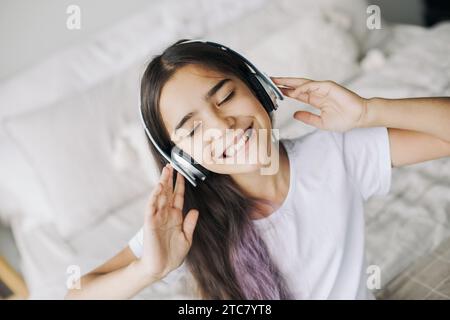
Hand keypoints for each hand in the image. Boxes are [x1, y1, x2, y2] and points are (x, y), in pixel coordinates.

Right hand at [137, 164, 198, 280]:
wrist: (161, 268)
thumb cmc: (172, 255)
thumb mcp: (186, 238)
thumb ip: (190, 224)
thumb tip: (195, 210)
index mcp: (175, 217)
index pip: (177, 197)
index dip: (180, 185)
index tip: (182, 174)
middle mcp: (166, 215)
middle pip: (167, 193)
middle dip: (169, 179)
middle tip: (171, 165)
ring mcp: (157, 217)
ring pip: (159, 196)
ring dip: (162, 183)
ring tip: (166, 171)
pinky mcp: (150, 223)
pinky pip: (152, 207)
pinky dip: (155, 196)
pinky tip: (159, 187)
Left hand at [272, 77, 367, 131]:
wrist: (359, 118)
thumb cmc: (344, 120)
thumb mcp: (320, 122)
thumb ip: (307, 118)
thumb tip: (294, 115)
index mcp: (316, 100)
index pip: (297, 94)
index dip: (285, 92)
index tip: (273, 91)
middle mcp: (317, 92)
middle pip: (297, 86)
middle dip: (283, 83)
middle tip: (269, 80)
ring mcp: (322, 88)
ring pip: (302, 83)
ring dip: (289, 82)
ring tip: (276, 81)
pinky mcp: (328, 86)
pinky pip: (312, 86)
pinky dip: (302, 88)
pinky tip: (293, 91)